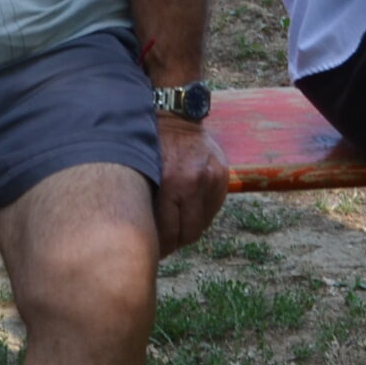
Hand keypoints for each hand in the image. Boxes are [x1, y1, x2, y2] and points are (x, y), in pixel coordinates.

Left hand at [151, 115, 228, 254]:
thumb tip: (146, 240)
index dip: (161, 247)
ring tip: (174, 222)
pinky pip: (213, 208)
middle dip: (175, 241)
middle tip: (164, 240)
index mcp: (173, 184)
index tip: (153, 249)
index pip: (170, 234)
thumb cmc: (150, 147)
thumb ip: (148, 207)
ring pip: (203, 223)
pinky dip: (201, 212)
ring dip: (189, 227)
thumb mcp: (142, 176)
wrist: (174, 115)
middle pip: (189, 233)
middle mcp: (196, 182)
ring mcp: (213, 178)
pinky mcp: (223, 175)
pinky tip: (187, 206)